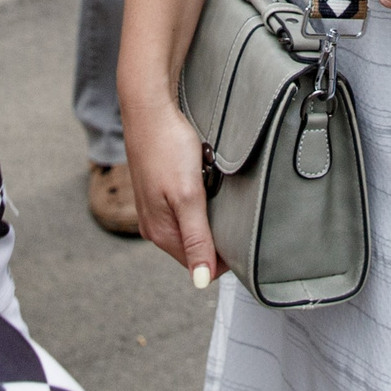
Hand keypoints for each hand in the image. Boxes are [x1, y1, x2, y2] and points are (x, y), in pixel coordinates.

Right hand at [121, 95, 225, 285]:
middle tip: (229, 208)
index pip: (200, 265)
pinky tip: (202, 179)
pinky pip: (185, 206)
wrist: (149, 107)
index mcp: (160, 233)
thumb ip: (196, 240)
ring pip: (192, 225)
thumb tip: (200, 282)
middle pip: (195, 246)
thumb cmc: (167, 147)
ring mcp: (154, 207)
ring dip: (207, 213)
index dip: (224, 255)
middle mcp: (154, 225)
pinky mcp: (157, 189)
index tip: (240, 233)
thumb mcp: (188, 197)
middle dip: (215, 233)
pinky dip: (198, 197)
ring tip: (213, 189)